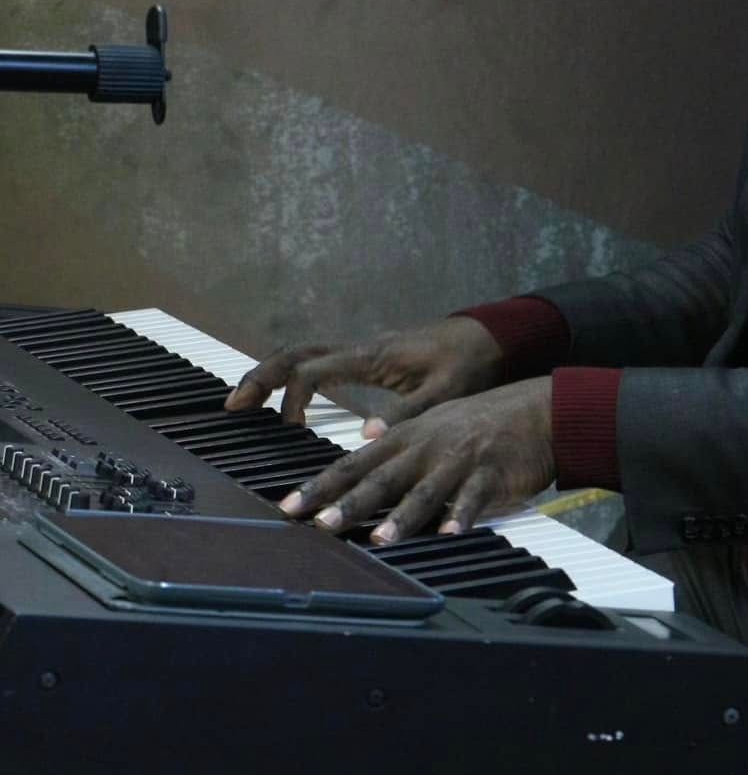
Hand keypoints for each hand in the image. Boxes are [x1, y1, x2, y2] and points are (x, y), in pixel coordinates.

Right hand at [225, 317, 503, 431]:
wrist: (488, 337)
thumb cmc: (469, 363)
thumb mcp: (446, 392)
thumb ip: (408, 412)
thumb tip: (366, 436)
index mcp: (371, 356)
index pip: (313, 372)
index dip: (294, 399)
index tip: (291, 429)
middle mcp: (359, 349)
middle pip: (295, 355)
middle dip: (260, 377)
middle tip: (232, 405)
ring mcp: (361, 352)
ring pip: (303, 355)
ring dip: (272, 375)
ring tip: (246, 402)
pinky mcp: (368, 359)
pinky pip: (319, 363)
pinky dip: (295, 377)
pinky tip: (288, 401)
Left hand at [278, 379, 554, 542]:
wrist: (537, 410)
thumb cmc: (481, 425)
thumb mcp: (432, 428)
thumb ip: (396, 447)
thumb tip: (361, 457)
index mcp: (406, 438)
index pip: (353, 464)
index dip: (321, 485)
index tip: (289, 506)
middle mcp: (426, 448)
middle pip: (382, 478)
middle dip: (350, 502)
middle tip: (321, 524)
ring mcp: (459, 460)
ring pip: (425, 491)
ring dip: (402, 515)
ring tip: (380, 538)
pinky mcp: (492, 474)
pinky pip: (474, 497)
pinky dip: (462, 516)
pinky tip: (452, 533)